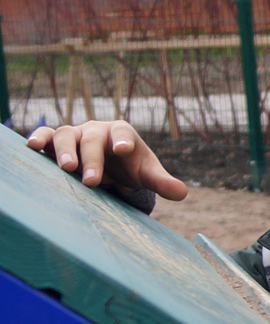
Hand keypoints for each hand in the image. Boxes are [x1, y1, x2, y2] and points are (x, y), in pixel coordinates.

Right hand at [27, 120, 187, 201]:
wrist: (112, 166)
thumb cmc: (131, 168)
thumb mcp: (148, 175)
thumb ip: (162, 182)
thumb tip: (183, 193)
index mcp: (123, 134)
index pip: (122, 133)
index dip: (122, 140)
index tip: (123, 150)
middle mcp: (97, 131)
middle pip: (92, 139)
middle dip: (92, 159)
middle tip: (92, 180)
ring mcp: (76, 135)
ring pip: (66, 135)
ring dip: (64, 151)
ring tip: (67, 169)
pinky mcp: (57, 142)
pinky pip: (46, 136)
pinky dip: (39, 139)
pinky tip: (32, 147)